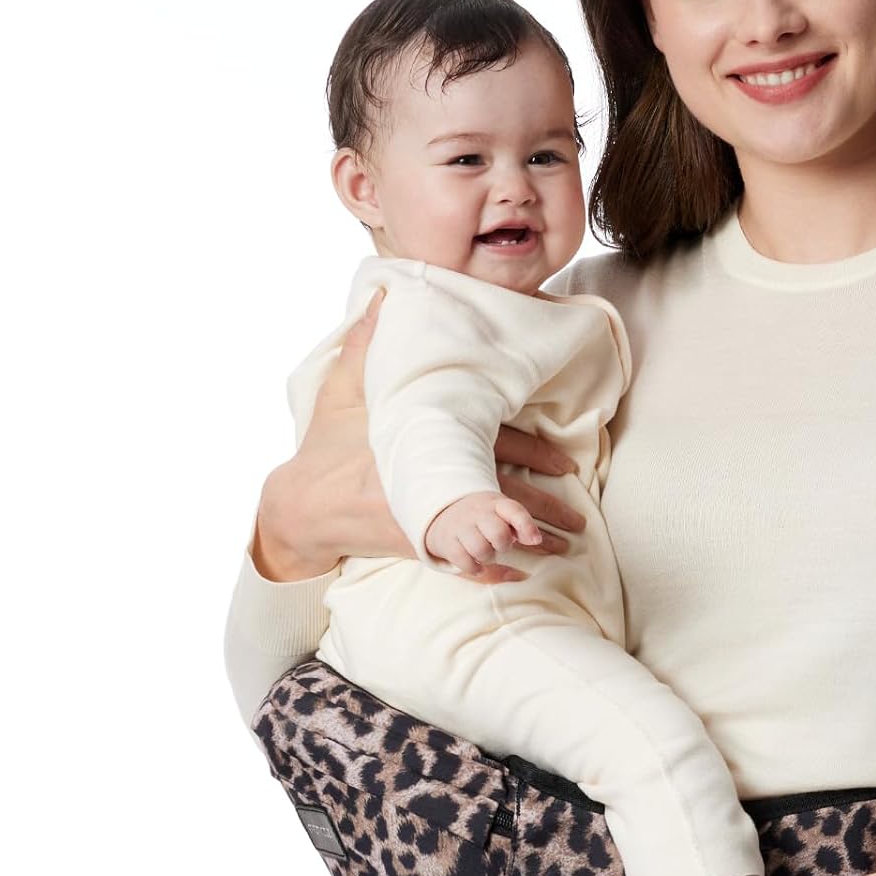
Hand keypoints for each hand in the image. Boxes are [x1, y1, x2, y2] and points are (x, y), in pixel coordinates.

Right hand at [253, 287, 586, 582]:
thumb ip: (367, 343)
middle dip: (543, 508)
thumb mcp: (343, 389)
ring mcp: (422, 517)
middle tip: (579, 519)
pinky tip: (518, 579)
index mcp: (423, 442)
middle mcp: (429, 482)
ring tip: (564, 549)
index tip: (569, 464)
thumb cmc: (325, 445)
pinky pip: (459, 564)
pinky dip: (489, 575)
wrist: (296, 507)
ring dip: (528, 543)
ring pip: (488, 533)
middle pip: (500, 496)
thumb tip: (384, 295)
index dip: (534, 456)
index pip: (492, 447)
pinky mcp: (412, 545)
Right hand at [425, 491, 545, 574]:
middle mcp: (478, 512)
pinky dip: (474, 568)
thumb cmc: (484, 518)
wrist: (444, 510)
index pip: (514, 511)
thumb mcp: (502, 514)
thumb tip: (535, 540)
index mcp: (496, 504)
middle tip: (499, 545)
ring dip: (488, 558)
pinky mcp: (447, 541)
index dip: (526, 526)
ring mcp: (461, 526)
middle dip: (503, 546)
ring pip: (481, 550)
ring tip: (485, 553)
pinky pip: (464, 561)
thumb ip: (521, 525)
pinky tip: (477, 565)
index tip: (536, 540)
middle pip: (498, 534)